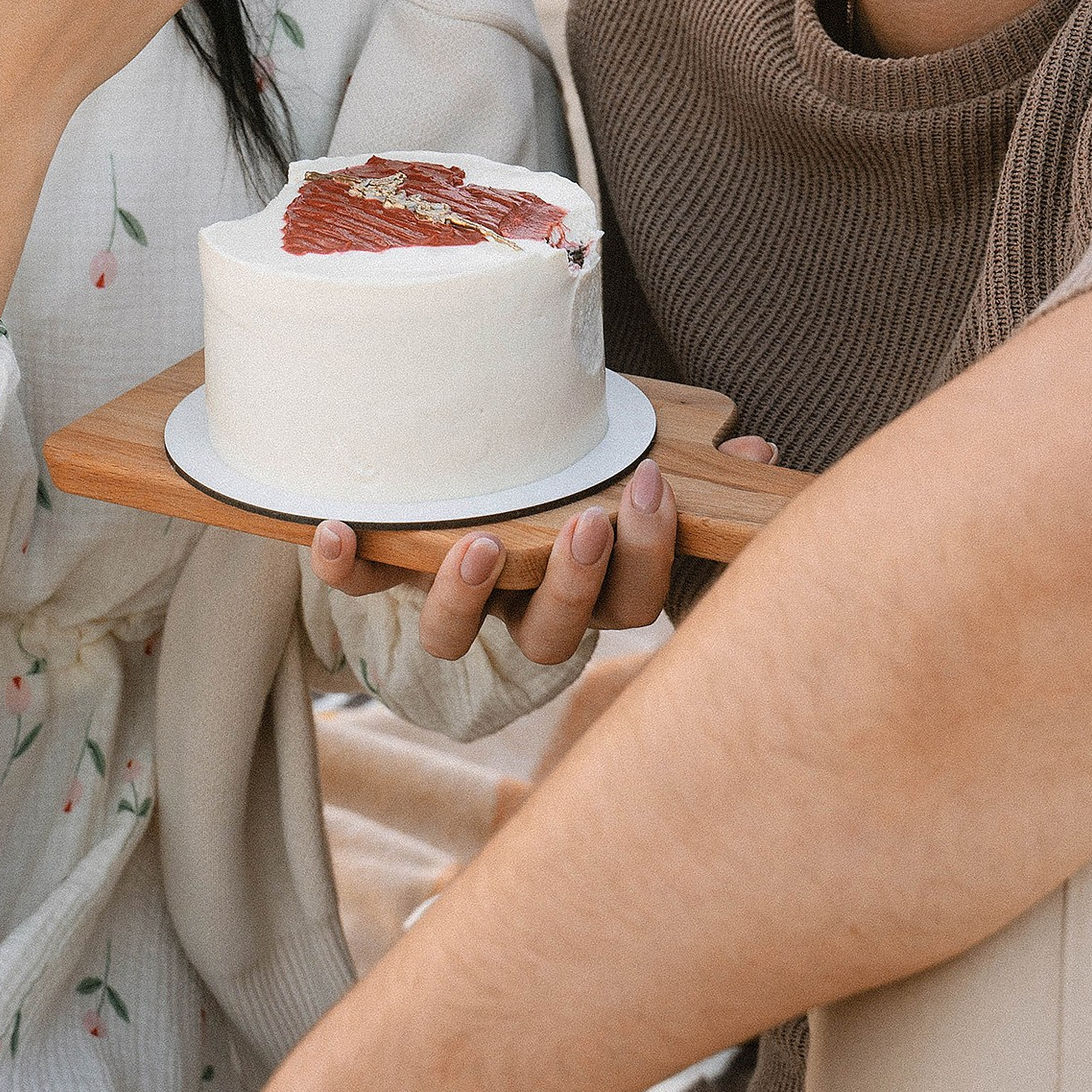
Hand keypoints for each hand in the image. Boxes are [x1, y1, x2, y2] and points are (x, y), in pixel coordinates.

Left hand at [309, 455, 677, 661]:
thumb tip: (755, 454)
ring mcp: (455, 604)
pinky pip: (361, 590)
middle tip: (585, 524)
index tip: (648, 485)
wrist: (460, 491)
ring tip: (479, 544)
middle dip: (572, 583)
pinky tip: (336, 526)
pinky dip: (345, 565)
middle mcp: (520, 612)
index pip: (632, 599)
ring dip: (465, 597)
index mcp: (587, 588)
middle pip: (553, 634)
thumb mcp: (621, 466)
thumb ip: (682, 465)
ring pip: (453, 637)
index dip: (646, 553)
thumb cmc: (566, 480)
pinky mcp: (387, 581)